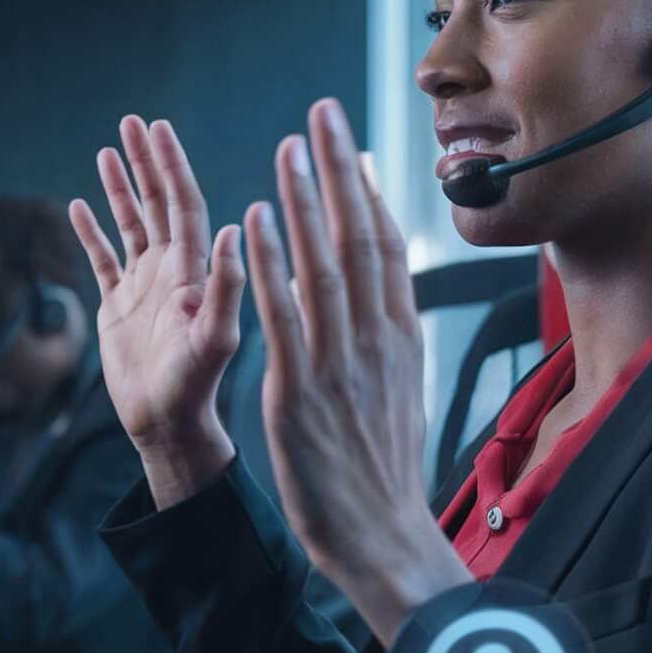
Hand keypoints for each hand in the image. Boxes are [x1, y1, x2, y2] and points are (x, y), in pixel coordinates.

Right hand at [67, 115, 246, 506]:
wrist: (167, 425)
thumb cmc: (195, 387)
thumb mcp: (215, 338)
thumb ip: (227, 286)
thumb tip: (238, 226)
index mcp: (194, 270)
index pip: (183, 203)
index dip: (170, 165)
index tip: (158, 128)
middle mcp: (171, 270)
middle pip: (157, 203)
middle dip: (146, 162)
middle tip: (133, 121)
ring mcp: (144, 286)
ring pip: (130, 224)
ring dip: (120, 188)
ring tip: (109, 150)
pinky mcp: (119, 307)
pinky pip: (103, 260)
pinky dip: (92, 232)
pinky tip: (80, 205)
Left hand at [246, 98, 470, 642]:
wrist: (384, 540)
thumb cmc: (382, 473)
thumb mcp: (397, 395)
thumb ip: (386, 343)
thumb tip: (382, 300)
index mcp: (397, 340)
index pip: (384, 247)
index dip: (365, 189)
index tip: (350, 142)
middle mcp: (373, 341)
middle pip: (358, 238)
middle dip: (339, 171)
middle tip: (321, 112)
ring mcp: (337, 364)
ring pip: (322, 265)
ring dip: (305, 200)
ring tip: (289, 146)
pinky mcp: (299, 393)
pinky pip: (282, 316)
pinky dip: (268, 263)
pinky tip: (254, 219)